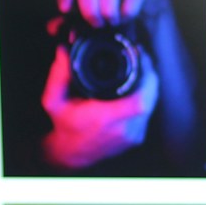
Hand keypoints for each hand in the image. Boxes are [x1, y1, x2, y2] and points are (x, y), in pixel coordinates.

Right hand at [45, 0, 200, 170]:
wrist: (68, 155)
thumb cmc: (63, 126)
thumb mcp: (53, 100)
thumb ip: (59, 75)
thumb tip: (64, 50)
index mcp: (105, 119)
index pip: (140, 100)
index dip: (147, 77)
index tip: (140, 58)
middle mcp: (123, 130)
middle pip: (150, 98)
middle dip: (149, 75)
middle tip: (141, 58)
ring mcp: (132, 136)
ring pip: (152, 105)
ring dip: (148, 85)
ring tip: (141, 68)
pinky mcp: (136, 139)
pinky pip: (147, 113)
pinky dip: (145, 98)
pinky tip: (137, 86)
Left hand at [55, 0, 171, 28]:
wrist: (153, 17)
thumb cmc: (118, 17)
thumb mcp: (93, 21)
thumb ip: (71, 23)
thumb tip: (53, 27)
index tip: (65, 10)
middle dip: (88, 6)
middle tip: (96, 24)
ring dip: (107, 7)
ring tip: (111, 22)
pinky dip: (126, 8)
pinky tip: (126, 18)